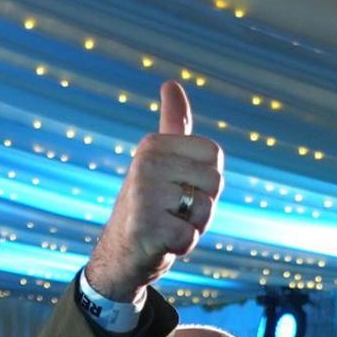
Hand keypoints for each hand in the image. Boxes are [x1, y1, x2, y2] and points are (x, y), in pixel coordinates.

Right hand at [88, 79, 222, 301]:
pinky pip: (190, 237)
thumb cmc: (151, 204)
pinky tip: (160, 242)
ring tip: (167, 225)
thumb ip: (173, 123)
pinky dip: (181, 246)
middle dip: (203, 205)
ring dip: (193, 226)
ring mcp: (143, 193)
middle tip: (174, 211)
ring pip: (205, 210)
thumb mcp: (162, 160)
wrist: (121, 252)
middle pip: (215, 182)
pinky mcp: (145, 226)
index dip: (207, 178)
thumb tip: (171, 84)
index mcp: (153, 143)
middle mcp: (146, 163)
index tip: (181, 186)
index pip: (214, 154)